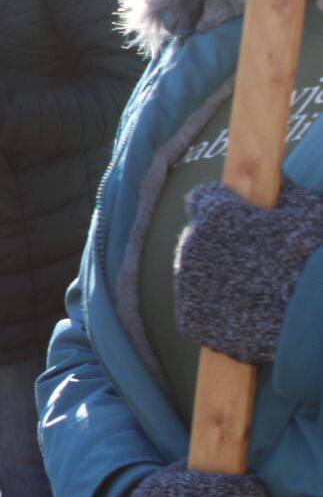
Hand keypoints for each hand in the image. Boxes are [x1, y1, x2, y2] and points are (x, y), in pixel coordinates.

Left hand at [175, 175, 322, 364]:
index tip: (238, 215)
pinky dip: (216, 310)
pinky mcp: (189, 318)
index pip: (204, 198)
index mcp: (217, 214)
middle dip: (221, 244)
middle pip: (199, 238)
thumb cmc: (314, 258)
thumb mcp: (309, 213)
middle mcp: (192, 245)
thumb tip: (281, 177)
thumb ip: (287, 192)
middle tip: (256, 260)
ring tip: (256, 290)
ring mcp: (187, 284)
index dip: (223, 206)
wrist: (313, 316)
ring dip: (218, 277)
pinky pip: (197, 308)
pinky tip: (246, 314)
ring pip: (196, 273)